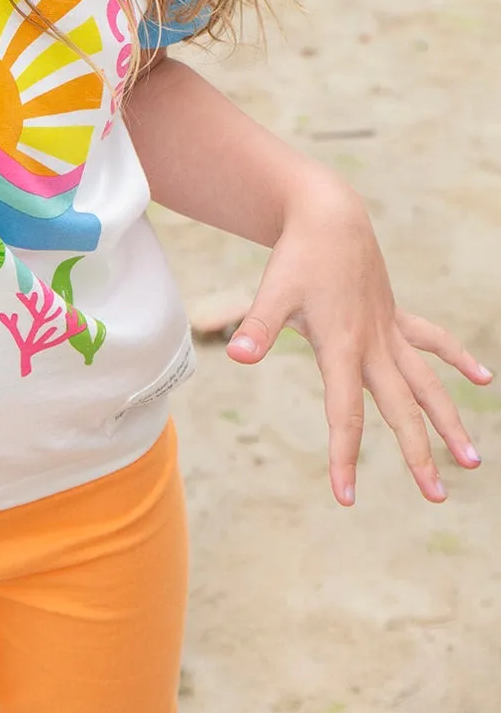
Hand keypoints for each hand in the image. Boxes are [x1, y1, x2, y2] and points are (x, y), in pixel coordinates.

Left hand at [225, 180, 491, 505]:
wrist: (327, 215)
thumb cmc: (297, 256)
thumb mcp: (271, 292)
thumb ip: (257, 328)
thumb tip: (237, 356)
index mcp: (342, 347)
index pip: (344, 413)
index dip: (344, 455)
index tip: (345, 496)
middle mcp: (373, 345)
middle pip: (400, 409)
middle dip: (418, 454)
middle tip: (436, 497)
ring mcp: (389, 331)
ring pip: (428, 383)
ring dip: (448, 420)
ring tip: (472, 460)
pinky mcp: (395, 315)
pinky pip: (433, 340)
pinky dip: (457, 357)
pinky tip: (484, 379)